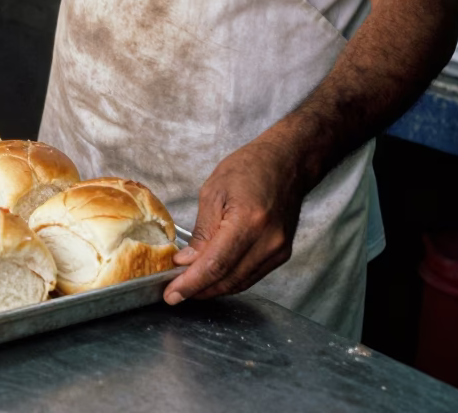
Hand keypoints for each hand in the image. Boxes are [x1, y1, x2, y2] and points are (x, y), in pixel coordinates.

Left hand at [163, 141, 302, 305]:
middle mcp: (267, 242)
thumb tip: (186, 262)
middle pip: (228, 280)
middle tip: (174, 291)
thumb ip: (201, 232)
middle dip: (199, 290)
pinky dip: (229, 280)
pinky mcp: (281, 254)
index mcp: (248, 222)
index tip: (171, 294)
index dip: (191, 284)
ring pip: (240, 283)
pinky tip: (212, 276)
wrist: (286, 163)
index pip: (215, 265)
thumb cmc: (249, 168)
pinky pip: (251, 276)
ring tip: (188, 285)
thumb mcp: (213, 192)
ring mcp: (278, 251)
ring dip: (213, 288)